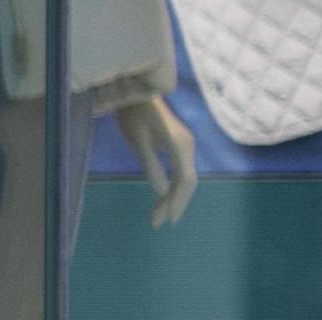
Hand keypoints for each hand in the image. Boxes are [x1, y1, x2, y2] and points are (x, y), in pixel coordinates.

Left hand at [116, 96, 198, 227]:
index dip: (177, 202)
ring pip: (184, 177)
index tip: (167, 220)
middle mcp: (188, 146)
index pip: (185, 180)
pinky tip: (161, 197)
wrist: (137, 95)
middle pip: (187, 182)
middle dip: (174, 203)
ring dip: (172, 197)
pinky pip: (180, 170)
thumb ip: (152, 167)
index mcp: (180, 146)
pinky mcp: (178, 145)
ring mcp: (185, 145)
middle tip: (157, 223)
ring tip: (157, 215)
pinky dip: (172, 186)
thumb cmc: (134, 117)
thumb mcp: (139, 143)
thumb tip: (162, 192)